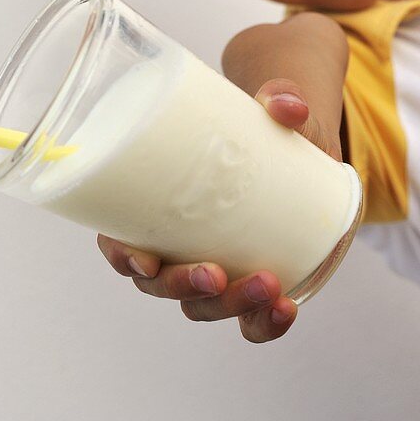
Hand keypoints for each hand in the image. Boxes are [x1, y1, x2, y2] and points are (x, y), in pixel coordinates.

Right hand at [97, 80, 341, 343]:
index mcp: (154, 206)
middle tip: (214, 274)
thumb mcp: (268, 106)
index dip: (123, 256)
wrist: (300, 148)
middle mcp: (174, 246)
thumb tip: (288, 106)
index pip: (120, 241)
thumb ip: (279, 97)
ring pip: (202, 305)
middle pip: (160, 284)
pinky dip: (263, 324)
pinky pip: (248, 322)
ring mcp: (211, 270)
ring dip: (230, 306)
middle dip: (183, 287)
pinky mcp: (250, 284)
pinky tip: (285, 310)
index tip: (143, 257)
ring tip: (268, 286)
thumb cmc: (260, 125)